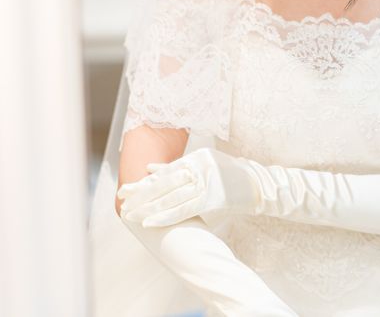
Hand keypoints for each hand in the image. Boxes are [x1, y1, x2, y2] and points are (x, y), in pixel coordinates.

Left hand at [117, 147, 260, 226]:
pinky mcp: (213, 196)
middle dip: (141, 193)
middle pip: (164, 182)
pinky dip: (165, 216)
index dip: (144, 181)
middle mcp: (199, 165)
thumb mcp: (206, 164)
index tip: (126, 189)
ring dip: (148, 207)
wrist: (258, 184)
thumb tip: (151, 168)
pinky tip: (149, 222)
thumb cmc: (230, 176)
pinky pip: (184, 208)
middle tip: (122, 201)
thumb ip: (180, 167)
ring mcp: (206, 180)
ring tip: (130, 214)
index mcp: (196, 157)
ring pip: (171, 196)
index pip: (165, 171)